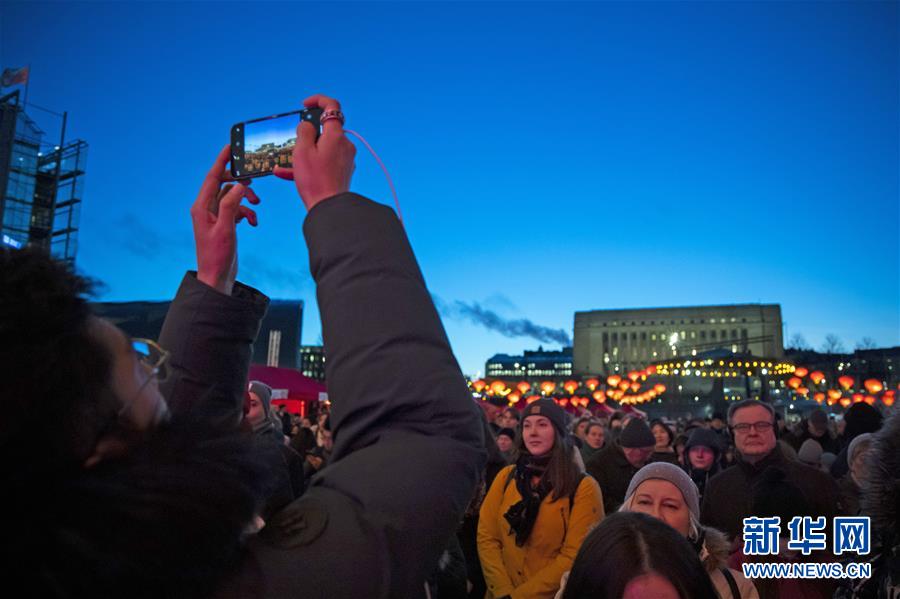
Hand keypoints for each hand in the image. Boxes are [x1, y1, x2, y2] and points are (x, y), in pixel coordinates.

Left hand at [190, 145, 259, 294]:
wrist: (217, 276)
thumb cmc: (217, 256)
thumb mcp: (225, 229)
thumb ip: (231, 205)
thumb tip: (238, 186)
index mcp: (201, 207)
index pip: (212, 177)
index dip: (221, 161)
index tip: (230, 147)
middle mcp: (206, 208)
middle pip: (223, 184)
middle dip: (239, 182)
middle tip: (253, 181)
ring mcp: (215, 216)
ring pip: (232, 197)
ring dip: (246, 199)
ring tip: (257, 204)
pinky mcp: (224, 223)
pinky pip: (237, 209)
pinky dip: (247, 212)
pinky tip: (253, 222)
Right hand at [273, 94, 355, 210]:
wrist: (329, 208)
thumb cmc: (315, 180)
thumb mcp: (302, 151)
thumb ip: (304, 132)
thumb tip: (307, 125)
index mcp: (336, 135)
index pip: (332, 107)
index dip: (318, 100)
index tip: (305, 104)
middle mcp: (345, 145)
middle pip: (325, 131)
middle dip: (307, 136)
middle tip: (294, 145)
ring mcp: (345, 159)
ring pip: (322, 149)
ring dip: (304, 154)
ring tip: (284, 166)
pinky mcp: (343, 171)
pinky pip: (324, 162)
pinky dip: (310, 166)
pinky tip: (288, 174)